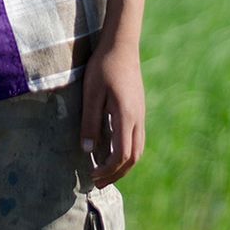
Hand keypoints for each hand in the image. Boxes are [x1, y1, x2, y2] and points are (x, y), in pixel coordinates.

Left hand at [80, 33, 145, 187]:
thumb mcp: (91, 94)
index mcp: (126, 117)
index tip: (92, 174)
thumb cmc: (103, 67)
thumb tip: (88, 150)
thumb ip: (90, 122)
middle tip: (98, 182)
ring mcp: (141, 116)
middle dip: (116, 173)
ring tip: (105, 172)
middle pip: (132, 158)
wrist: (122, 47)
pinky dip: (126, 153)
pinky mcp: (139, 111)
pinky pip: (136, 140)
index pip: (121, 154)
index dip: (107, 169)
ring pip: (137, 150)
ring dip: (122, 165)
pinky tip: (112, 151)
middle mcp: (138, 120)